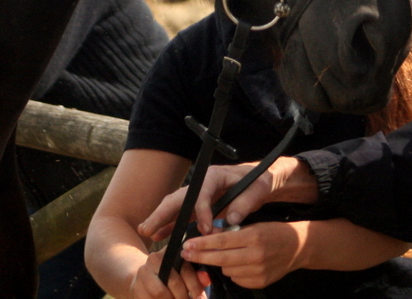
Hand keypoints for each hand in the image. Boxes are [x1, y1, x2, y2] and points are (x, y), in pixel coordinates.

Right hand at [129, 248, 208, 298]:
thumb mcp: (184, 274)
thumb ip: (196, 277)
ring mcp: (143, 273)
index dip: (195, 287)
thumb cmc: (169, 278)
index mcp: (171, 252)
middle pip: (173, 282)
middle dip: (184, 297)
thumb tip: (207, 279)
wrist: (143, 281)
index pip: (186, 269)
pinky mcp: (136, 287)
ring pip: (160, 292)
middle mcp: (155, 258)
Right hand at [138, 158, 315, 240]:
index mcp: (215, 175)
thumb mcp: (259, 188)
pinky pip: (183, 215)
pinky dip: (171, 225)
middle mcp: (202, 184)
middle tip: (149, 229)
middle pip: (179, 198)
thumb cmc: (261, 180)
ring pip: (176, 207)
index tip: (206, 230)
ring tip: (147, 233)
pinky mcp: (201, 205)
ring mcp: (200, 194)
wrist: (263, 179)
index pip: (201, 193)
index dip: (201, 212)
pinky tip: (160, 235)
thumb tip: (231, 220)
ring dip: (162, 220)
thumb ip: (246, 202)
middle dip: (163, 213)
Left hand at [181, 222, 305, 289]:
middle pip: (221, 259)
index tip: (187, 244)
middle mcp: (256, 255)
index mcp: (254, 236)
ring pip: (227, 270)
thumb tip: (207, 235)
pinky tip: (238, 263)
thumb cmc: (273, 231)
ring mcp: (258, 271)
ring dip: (220, 263)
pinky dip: (233, 272)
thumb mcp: (254, 225)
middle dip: (201, 257)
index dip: (202, 244)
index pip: (222, 241)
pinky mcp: (260, 282)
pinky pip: (236, 279)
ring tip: (222, 255)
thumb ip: (232, 232)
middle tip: (185, 254)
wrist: (298, 247)